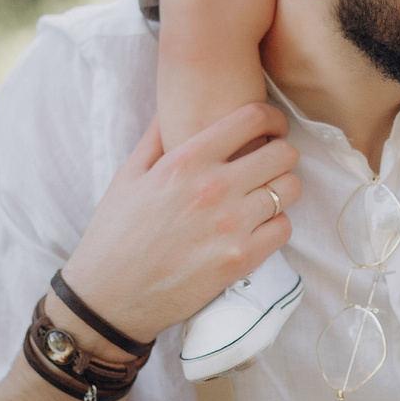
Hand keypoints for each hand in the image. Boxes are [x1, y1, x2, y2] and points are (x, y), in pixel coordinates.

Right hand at [60, 106, 300, 349]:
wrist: (110, 297)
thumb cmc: (115, 233)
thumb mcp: (128, 174)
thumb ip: (157, 135)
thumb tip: (175, 103)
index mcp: (186, 160)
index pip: (254, 118)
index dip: (272, 118)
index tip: (271, 127)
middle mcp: (214, 188)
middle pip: (284, 154)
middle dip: (281, 153)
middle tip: (269, 163)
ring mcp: (231, 226)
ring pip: (290, 190)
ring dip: (281, 189)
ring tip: (263, 195)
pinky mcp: (241, 259)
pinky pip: (284, 228)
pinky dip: (275, 224)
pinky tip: (256, 226)